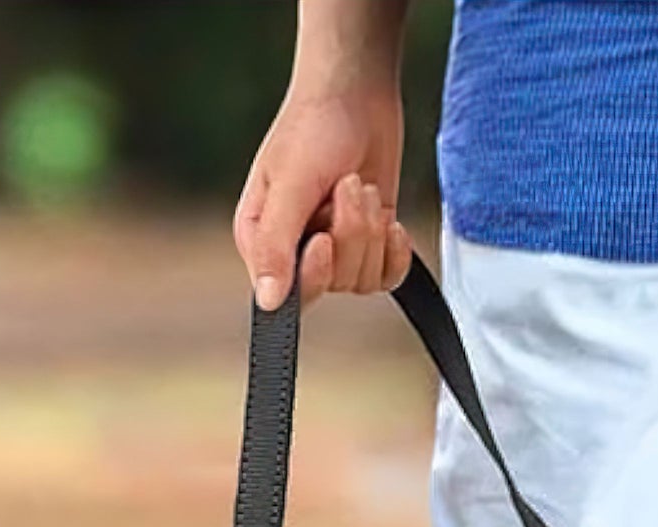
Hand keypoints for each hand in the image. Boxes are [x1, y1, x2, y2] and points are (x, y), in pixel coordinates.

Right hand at [234, 79, 411, 311]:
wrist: (357, 92)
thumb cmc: (314, 127)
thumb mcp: (289, 184)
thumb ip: (276, 246)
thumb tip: (266, 303)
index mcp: (262, 242)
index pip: (288, 294)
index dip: (315, 272)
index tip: (324, 237)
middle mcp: (295, 253)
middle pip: (333, 284)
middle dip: (350, 235)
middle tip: (348, 185)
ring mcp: (335, 251)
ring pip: (362, 280)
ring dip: (370, 229)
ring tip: (360, 185)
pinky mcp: (368, 245)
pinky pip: (387, 278)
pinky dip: (394, 250)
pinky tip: (390, 219)